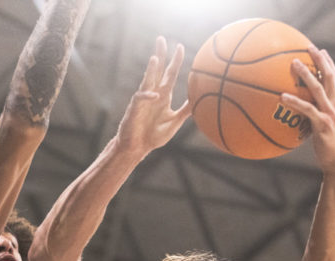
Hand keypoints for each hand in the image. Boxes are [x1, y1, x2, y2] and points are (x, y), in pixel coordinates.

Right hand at [115, 36, 191, 157]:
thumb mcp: (175, 122)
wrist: (138, 147)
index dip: (174, 61)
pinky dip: (148, 96)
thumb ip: (185, 110)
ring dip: (151, 70)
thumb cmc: (154, 135)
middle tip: (161, 39)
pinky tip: (155, 95)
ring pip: (147, 81)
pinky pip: (141, 98)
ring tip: (155, 58)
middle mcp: (154, 94)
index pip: (170, 73)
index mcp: (164, 95)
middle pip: (157, 70)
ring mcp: (144, 100)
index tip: (180, 47)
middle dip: (159, 55)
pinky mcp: (135, 109)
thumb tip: (199, 100)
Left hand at [280, 48, 334, 177]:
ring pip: (318, 88)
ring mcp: (331, 114)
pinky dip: (294, 101)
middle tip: (309, 46)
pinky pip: (307, 109)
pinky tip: (282, 96)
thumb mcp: (326, 131)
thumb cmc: (331, 151)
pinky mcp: (323, 125)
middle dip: (320, 60)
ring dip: (305, 74)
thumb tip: (302, 116)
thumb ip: (317, 119)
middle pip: (330, 77)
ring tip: (292, 63)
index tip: (321, 51)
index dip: (329, 64)